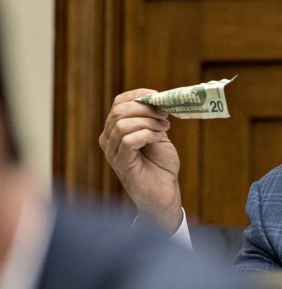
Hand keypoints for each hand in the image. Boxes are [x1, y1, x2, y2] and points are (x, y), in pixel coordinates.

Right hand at [99, 89, 182, 230]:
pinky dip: (146, 134)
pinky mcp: (121, 163)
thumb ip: (153, 119)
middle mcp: (109, 139)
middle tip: (164, 116)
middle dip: (145, 109)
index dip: (138, 95)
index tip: (158, 97)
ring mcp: (112, 152)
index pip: (119, 102)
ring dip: (148, 122)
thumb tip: (156, 99)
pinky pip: (128, 140)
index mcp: (116, 129)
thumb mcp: (158, 135)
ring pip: (123, 124)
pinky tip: (158, 139)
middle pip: (119, 110)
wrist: (164, 193)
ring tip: (164, 129)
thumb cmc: (161, 166)